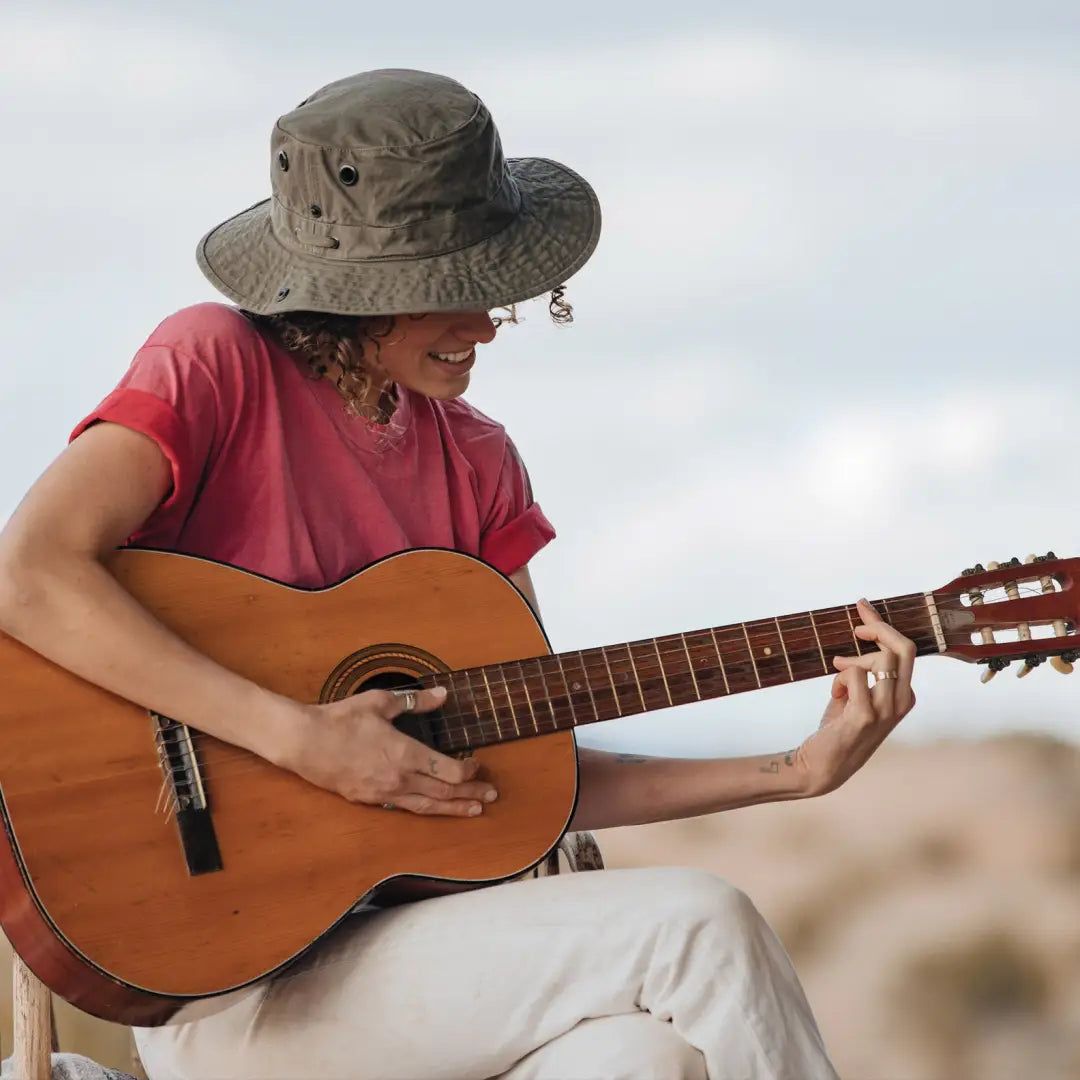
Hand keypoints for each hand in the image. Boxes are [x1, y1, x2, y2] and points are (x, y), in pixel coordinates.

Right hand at [285, 686, 497, 815]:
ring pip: (427, 806)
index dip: (469, 771)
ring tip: (473, 811)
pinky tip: (434, 809)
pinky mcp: (370, 800)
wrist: (304, 742)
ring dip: (453, 809)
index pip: (449, 770)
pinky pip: (404, 808)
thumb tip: (442, 694)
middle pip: (443, 792)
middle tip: (491, 798)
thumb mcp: (380, 702)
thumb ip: (415, 701)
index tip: (478, 765)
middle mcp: (398, 778)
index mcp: (405, 753)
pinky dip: (425, 809)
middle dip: (470, 795)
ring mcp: (384, 793)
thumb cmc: (342, 719)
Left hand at [794, 598, 916, 795]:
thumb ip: (865, 669)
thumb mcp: (858, 694)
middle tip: (854, 627)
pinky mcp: (865, 715)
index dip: (883, 624)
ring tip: (838, 680)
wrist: (823, 764)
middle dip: (878, 628)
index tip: (863, 607)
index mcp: (905, 695)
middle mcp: (902, 702)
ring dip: (852, 662)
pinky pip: (855, 674)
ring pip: (880, 659)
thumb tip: (861, 635)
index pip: (905, 649)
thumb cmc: (840, 727)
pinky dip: (840, 678)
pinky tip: (835, 695)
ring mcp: (886, 710)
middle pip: (903, 648)